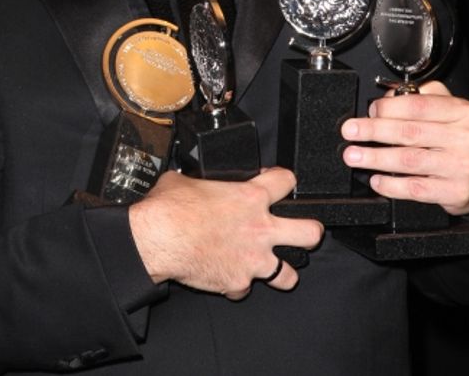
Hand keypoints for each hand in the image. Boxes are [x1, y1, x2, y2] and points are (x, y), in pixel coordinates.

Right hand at [129, 167, 323, 299]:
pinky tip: (229, 276)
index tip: (278, 183)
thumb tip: (195, 181)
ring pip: (289, 274)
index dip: (284, 180)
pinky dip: (239, 284)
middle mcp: (260, 228)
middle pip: (309, 233)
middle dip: (310, 232)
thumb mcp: (189, 180)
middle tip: (304, 231)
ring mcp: (253, 259)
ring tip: (277, 268)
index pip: (286, 181)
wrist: (158, 239)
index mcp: (250, 197)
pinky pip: (245, 288)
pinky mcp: (237, 282)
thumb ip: (205, 182)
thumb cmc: (170, 208)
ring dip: (283, 271)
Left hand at [341, 80, 468, 214]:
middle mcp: (464, 138)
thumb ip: (420, 98)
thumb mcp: (449, 111)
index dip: (389, 108)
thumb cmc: (460, 141)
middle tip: (351, 131)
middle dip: (374, 131)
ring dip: (376, 158)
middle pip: (410, 132)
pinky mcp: (455, 192)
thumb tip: (385, 100)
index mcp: (461, 112)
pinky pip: (416, 188)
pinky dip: (392, 185)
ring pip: (410, 160)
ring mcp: (461, 166)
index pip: (419, 106)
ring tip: (354, 155)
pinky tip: (377, 180)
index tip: (369, 111)